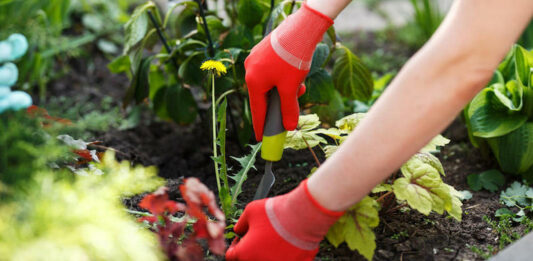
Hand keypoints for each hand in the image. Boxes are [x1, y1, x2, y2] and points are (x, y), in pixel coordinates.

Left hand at [225, 180, 342, 260]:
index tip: (243, 238)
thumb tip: (239, 230)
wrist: (302, 216)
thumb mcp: (250, 211)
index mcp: (245, 253)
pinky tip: (288, 242)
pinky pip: (288, 259)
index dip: (236, 245)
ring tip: (275, 237)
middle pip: (250, 259)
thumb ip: (240, 224)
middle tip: (260, 237)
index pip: (231, 256)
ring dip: (269, 252)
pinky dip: (287, 253)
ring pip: (269, 259)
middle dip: (252, 250)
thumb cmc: (276, 213)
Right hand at [245, 4, 332, 140]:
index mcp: (253, 81)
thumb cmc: (293, 59)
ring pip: (270, 83)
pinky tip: (297, 74)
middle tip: (288, 112)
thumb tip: (289, 127)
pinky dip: (284, 77)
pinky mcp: (264, 51)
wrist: (301, 28)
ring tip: (300, 86)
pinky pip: (272, 71)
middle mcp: (250, 69)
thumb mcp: (291, 88)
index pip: (257, 110)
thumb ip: (289, 109)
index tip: (261, 138)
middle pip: (264, 96)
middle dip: (279, 103)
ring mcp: (256, 58)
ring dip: (285, 89)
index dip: (261, 125)